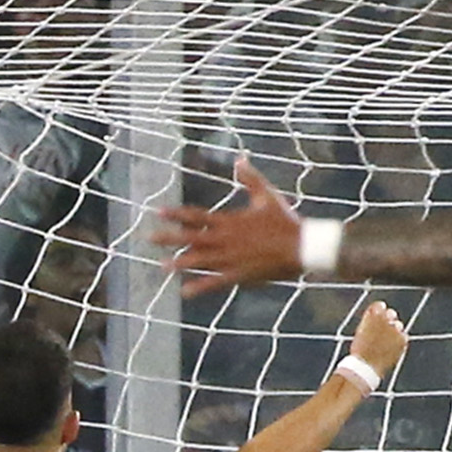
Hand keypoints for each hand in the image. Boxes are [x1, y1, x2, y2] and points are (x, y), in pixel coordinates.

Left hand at [152, 157, 302, 296]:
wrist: (302, 247)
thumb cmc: (285, 221)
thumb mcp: (267, 196)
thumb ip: (250, 178)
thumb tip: (240, 159)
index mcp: (230, 221)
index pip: (197, 216)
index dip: (176, 214)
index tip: (158, 212)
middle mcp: (226, 240)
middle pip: (191, 238)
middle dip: (169, 238)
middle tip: (149, 238)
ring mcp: (231, 259)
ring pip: (200, 261)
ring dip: (180, 263)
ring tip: (161, 266)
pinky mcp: (239, 275)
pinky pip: (215, 282)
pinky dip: (200, 287)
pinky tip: (185, 292)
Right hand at [347, 299, 406, 381]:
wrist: (366, 366)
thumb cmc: (360, 352)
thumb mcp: (361, 332)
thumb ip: (371, 322)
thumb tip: (377, 319)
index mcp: (373, 313)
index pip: (380, 305)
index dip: (378, 313)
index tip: (377, 320)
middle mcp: (386, 318)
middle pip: (391, 313)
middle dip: (388, 321)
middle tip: (382, 332)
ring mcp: (396, 328)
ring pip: (398, 325)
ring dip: (394, 332)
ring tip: (384, 344)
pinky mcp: (403, 339)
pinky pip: (403, 337)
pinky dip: (399, 342)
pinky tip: (390, 350)